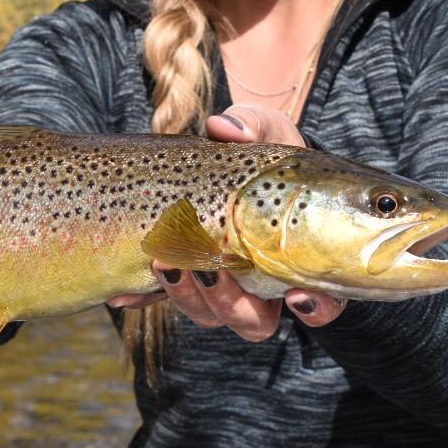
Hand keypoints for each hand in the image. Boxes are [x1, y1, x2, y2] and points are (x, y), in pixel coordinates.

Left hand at [150, 103, 347, 333]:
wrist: (225, 155)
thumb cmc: (260, 147)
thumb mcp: (264, 129)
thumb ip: (251, 125)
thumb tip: (224, 127)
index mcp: (301, 256)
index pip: (324, 301)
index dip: (316, 308)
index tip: (295, 295)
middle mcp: (264, 284)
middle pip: (255, 321)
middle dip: (231, 303)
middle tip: (212, 270)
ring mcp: (222, 286)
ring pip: (210, 316)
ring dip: (187, 297)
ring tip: (165, 261)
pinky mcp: (183, 278)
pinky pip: (162, 302)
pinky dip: (142, 299)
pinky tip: (122, 294)